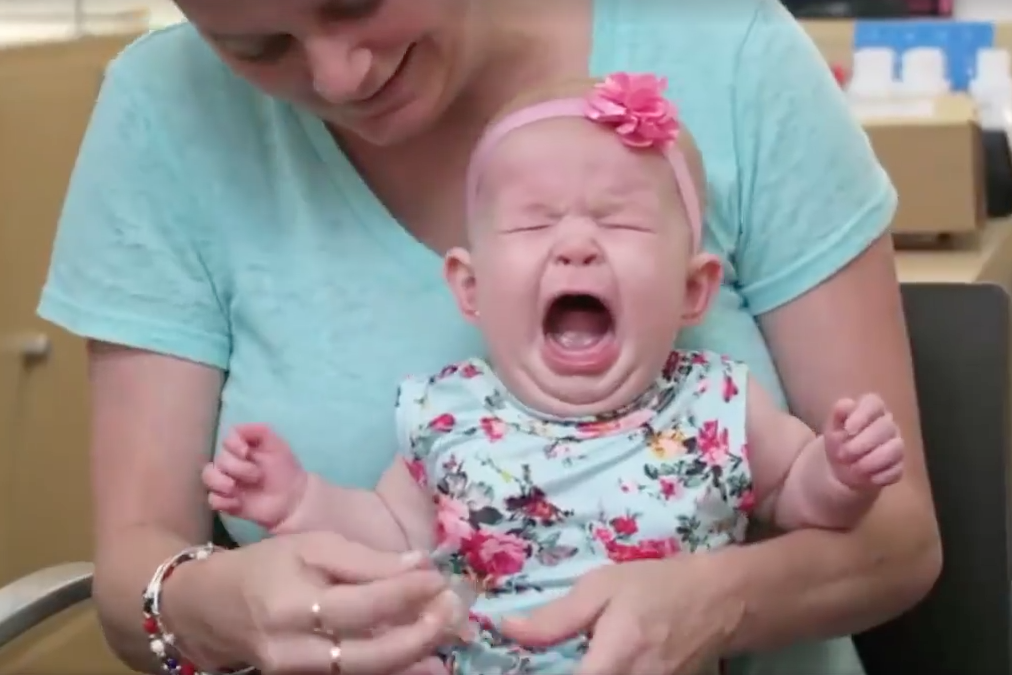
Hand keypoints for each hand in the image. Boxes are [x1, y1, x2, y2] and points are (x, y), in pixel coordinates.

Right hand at [163, 531, 459, 674]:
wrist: (209, 608)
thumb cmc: (264, 566)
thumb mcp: (311, 546)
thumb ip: (365, 560)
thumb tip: (419, 565)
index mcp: (292, 604)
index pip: (362, 604)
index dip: (405, 593)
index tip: (437, 578)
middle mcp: (293, 649)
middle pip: (367, 653)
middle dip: (417, 635)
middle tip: (451, 612)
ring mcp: (296, 674)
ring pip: (362, 674)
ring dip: (410, 662)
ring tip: (447, 650)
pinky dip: (389, 673)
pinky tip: (422, 666)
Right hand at [202, 423, 307, 528]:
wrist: (293, 498)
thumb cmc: (285, 469)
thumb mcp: (277, 445)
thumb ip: (259, 431)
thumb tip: (235, 429)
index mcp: (242, 449)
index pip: (226, 441)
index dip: (233, 445)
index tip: (246, 452)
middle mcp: (231, 464)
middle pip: (218, 460)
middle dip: (236, 467)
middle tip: (256, 476)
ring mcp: (227, 483)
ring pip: (208, 477)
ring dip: (220, 482)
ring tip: (234, 490)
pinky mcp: (227, 502)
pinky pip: (212, 500)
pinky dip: (222, 501)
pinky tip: (237, 503)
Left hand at [499, 555, 741, 674]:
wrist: (721, 601)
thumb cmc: (657, 586)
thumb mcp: (603, 588)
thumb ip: (556, 617)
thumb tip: (508, 630)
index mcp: (613, 661)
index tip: (517, 667)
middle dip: (560, 672)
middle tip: (545, 659)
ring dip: (587, 673)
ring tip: (577, 654)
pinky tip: (600, 662)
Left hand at [823, 394, 903, 489]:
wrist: (841, 469)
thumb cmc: (838, 441)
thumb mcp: (832, 427)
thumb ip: (837, 414)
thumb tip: (846, 405)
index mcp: (870, 410)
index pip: (874, 403)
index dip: (862, 415)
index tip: (848, 429)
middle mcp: (887, 425)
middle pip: (886, 427)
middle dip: (863, 443)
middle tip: (843, 454)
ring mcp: (896, 445)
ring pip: (895, 448)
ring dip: (872, 460)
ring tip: (854, 468)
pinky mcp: (898, 466)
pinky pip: (897, 470)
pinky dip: (880, 476)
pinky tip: (866, 478)